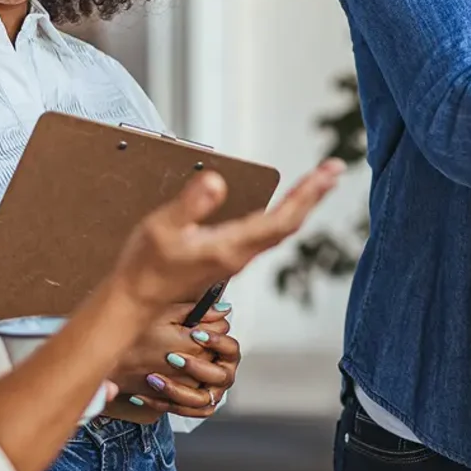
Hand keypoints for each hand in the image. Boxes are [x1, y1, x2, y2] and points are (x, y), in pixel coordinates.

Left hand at [106, 309, 241, 421]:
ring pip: (200, 399)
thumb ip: (204, 316)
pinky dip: (163, 404)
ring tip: (153, 379)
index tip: (195, 334)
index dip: (216, 342)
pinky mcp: (197, 409)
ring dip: (176, 390)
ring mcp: (212, 394)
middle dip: (195, 367)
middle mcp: (224, 376)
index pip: (231, 348)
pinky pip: (184, 411)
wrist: (160, 361)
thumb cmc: (180, 340)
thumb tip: (224, 308)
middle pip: (219, 376)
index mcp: (227, 355)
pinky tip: (142, 395)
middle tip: (172, 357)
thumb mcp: (187, 324)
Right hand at [112, 160, 343, 310]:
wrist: (135, 300)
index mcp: (230, 246)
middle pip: (288, 223)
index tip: (328, 173)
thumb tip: (216, 181)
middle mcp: (240, 253)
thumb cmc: (146, 266)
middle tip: (335, 169)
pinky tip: (285, 205)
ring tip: (319, 181)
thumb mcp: (164, 228)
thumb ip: (191, 204)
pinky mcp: (227, 256)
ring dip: (301, 203)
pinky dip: (283, 213)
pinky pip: (266, 233)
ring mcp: (235, 256)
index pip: (282, 219)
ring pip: (279, 228)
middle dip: (313, 194)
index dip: (308, 195)